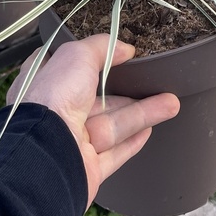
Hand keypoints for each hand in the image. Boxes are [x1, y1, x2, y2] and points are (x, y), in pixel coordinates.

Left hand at [7, 35, 179, 206]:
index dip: (90, 60)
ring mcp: (70, 143)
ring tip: (172, 102)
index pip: (67, 67)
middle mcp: (55, 114)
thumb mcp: (76, 55)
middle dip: (128, 89)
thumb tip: (125, 48)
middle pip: (98, 98)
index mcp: (43, 85)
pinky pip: (115, 152)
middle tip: (153, 80)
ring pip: (113, 124)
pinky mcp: (86, 168)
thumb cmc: (51, 99)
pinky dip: (132, 141)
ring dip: (143, 112)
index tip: (117, 55)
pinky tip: (150, 130)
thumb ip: (101, 47)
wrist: (43, 156)